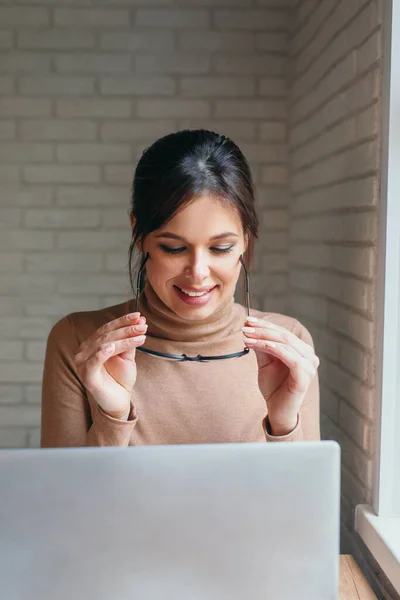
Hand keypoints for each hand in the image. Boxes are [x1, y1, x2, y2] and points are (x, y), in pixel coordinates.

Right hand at [74, 312, 146, 419]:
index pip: (107, 328)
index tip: (138, 315)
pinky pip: (93, 362)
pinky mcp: (87, 376)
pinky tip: (112, 347)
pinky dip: (101, 354)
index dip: (122, 321)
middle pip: (106, 335)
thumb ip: (130, 340)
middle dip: (126, 329)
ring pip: (102, 345)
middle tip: (142, 326)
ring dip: (122, 339)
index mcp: (93, 344)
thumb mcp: (127, 356)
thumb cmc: (120, 378)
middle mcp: (85, 351)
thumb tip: (140, 320)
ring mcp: (84, 364)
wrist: (119, 400)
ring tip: (139, 335)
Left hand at [242, 317, 318, 435]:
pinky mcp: (305, 377)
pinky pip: (292, 359)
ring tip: (247, 337)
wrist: (277, 411)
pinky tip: (265, 345)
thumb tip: (251, 328)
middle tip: (245, 327)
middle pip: (285, 335)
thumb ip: (262, 347)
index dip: (265, 325)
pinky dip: (278, 350)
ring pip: (287, 344)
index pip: (283, 332)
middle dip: (263, 330)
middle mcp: (309, 356)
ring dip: (265, 338)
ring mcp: (309, 366)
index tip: (248, 320)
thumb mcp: (265, 363)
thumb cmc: (273, 387)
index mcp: (301, 350)